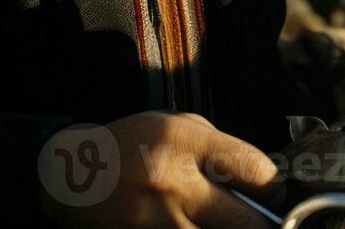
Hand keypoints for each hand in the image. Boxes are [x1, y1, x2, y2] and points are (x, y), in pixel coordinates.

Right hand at [40, 112, 278, 227]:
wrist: (71, 176)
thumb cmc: (133, 144)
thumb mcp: (176, 125)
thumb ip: (220, 148)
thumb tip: (262, 181)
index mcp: (183, 143)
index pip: (254, 170)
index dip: (273, 186)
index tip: (274, 191)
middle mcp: (172, 185)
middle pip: (246, 222)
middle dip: (261, 224)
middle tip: (263, 220)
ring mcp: (156, 223)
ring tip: (230, 224)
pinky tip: (200, 227)